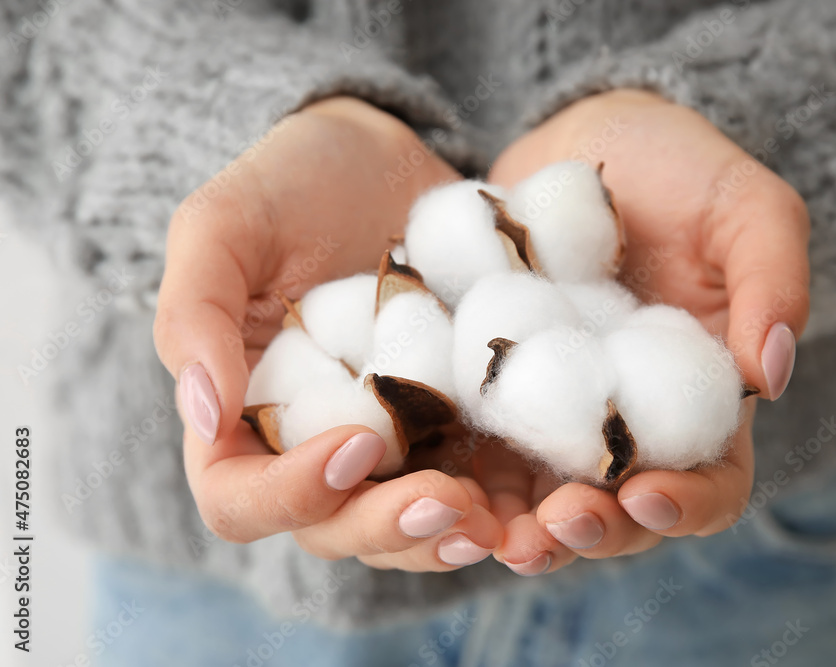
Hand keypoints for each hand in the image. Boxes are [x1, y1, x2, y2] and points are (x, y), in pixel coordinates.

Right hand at [154, 98, 501, 571]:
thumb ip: (194, 312)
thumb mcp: (224, 225)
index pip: (241, 500)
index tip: (357, 441)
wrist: (382, 160)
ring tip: (494, 518)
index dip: (291, 496)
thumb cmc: (290, 185)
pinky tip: (534, 498)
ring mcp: (392, 445)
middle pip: (335, 529)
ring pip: (407, 530)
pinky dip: (500, 506)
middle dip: (388, 527)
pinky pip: (474, 490)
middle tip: (447, 500)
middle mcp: (314, 447)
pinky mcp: (456, 427)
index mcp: (242, 418)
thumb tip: (203, 413)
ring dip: (447, 536)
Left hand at [486, 89, 809, 571]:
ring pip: (534, 498)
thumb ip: (773, 279)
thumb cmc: (680, 170)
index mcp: (702, 404)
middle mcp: (624, 426)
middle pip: (616, 512)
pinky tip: (421, 470)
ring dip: (510, 525)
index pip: (711, 484)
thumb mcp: (743, 207)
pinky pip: (469, 445)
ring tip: (477, 525)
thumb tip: (773, 373)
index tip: (645, 494)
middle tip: (550, 528)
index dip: (686, 505)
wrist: (585, 141)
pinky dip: (451, 468)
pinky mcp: (489, 388)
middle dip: (588, 531)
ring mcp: (552, 414)